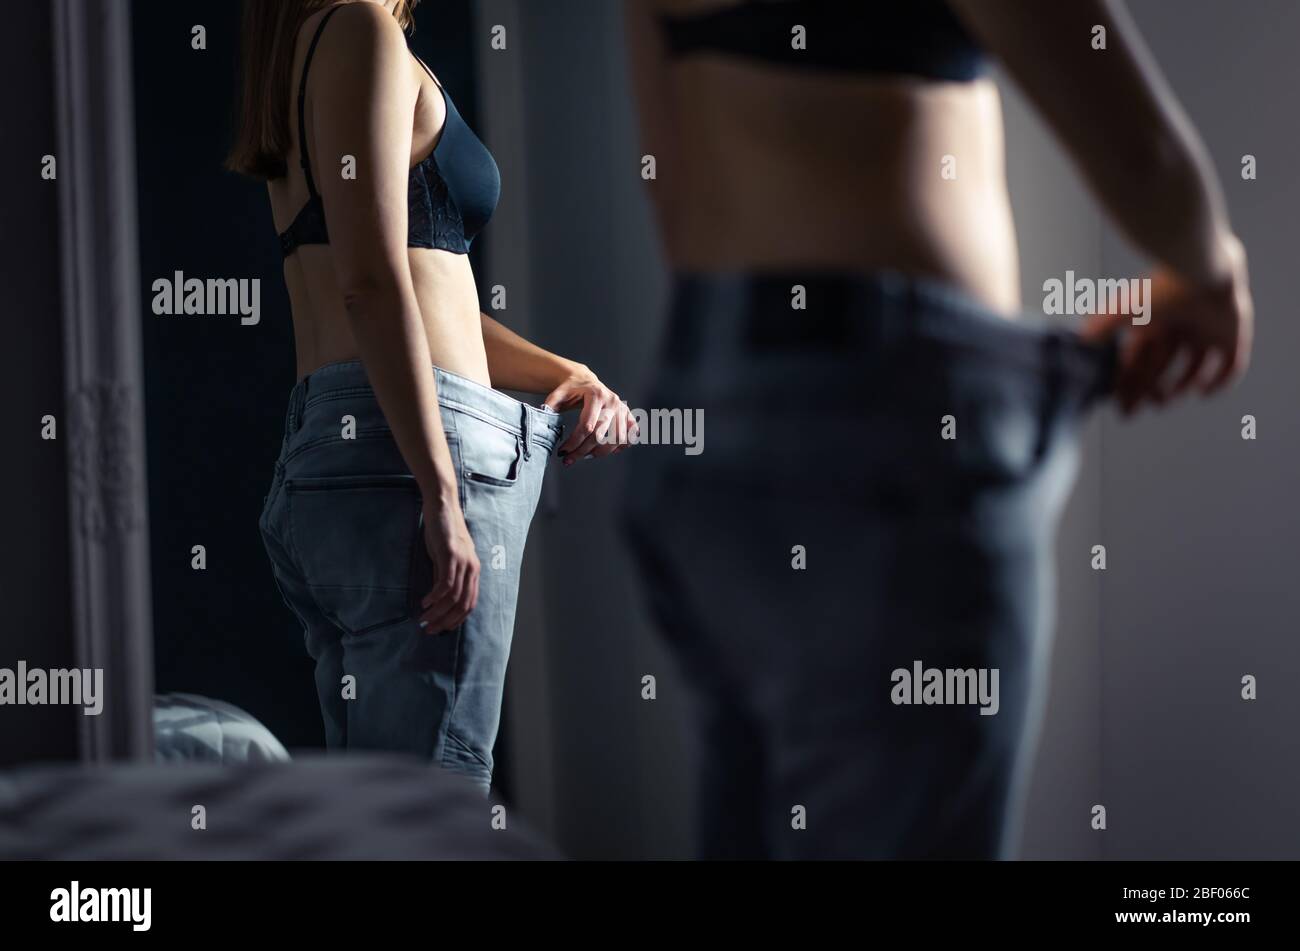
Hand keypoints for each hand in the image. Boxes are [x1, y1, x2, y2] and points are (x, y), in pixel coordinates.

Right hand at [418, 496, 478, 632]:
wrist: (443, 506)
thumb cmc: (443, 531)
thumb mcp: (445, 558)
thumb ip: (444, 575)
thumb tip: (438, 598)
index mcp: (473, 570)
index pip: (470, 603)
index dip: (456, 619)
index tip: (442, 628)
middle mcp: (472, 568)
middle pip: (463, 604)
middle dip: (446, 621)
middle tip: (429, 630)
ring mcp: (463, 561)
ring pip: (454, 597)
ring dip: (438, 612)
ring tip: (424, 620)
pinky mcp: (451, 555)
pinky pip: (445, 583)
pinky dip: (435, 597)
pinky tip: (425, 602)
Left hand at [544, 370, 638, 465]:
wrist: (585, 379)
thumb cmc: (571, 389)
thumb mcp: (558, 393)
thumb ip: (550, 404)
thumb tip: (544, 415)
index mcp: (596, 395)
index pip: (586, 426)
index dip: (574, 442)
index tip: (562, 452)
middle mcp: (612, 402)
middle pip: (600, 435)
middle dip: (583, 451)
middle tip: (568, 460)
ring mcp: (622, 409)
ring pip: (616, 439)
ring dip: (600, 452)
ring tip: (585, 456)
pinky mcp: (628, 414)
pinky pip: (629, 435)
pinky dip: (622, 445)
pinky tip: (608, 450)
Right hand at [1084, 234, 1253, 414]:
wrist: (1201, 271)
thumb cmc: (1160, 290)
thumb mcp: (1121, 312)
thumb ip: (1098, 328)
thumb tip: (1078, 343)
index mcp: (1153, 325)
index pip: (1137, 361)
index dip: (1127, 384)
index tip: (1120, 406)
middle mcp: (1178, 329)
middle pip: (1161, 367)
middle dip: (1148, 390)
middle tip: (1139, 410)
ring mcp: (1206, 333)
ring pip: (1194, 367)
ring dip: (1180, 387)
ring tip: (1168, 400)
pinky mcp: (1233, 335)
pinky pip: (1230, 366)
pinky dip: (1219, 382)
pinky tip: (1204, 392)